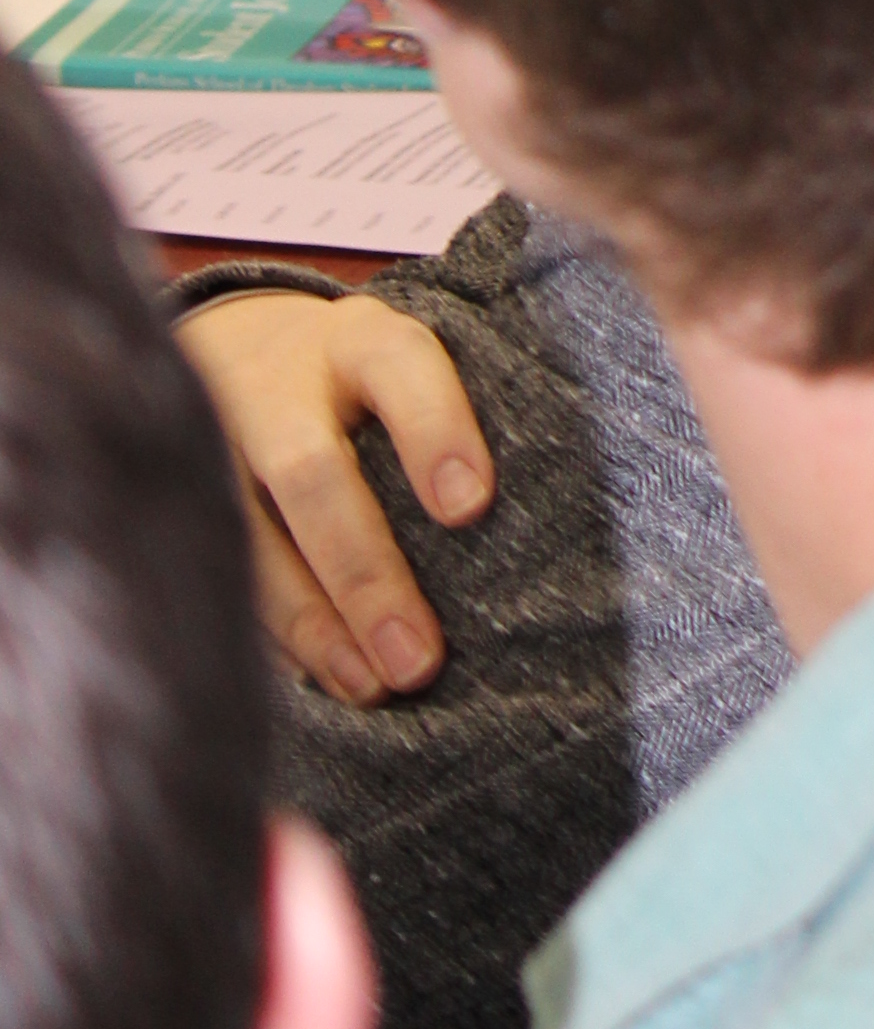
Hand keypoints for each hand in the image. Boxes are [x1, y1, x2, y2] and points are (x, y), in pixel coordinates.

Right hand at [176, 291, 493, 705]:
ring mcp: (215, 447)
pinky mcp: (180, 502)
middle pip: (312, 475)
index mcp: (359, 340)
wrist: (235, 348)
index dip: (434, 432)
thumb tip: (539, 525)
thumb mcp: (407, 362)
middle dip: (366, 573)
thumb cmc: (363, 377)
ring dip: (314, 625)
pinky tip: (318, 682)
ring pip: (252, 540)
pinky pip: (217, 576)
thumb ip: (460, 415)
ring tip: (372, 687)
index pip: (401, 367)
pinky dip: (271, 635)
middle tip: (420, 660)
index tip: (471, 508)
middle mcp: (280, 386)